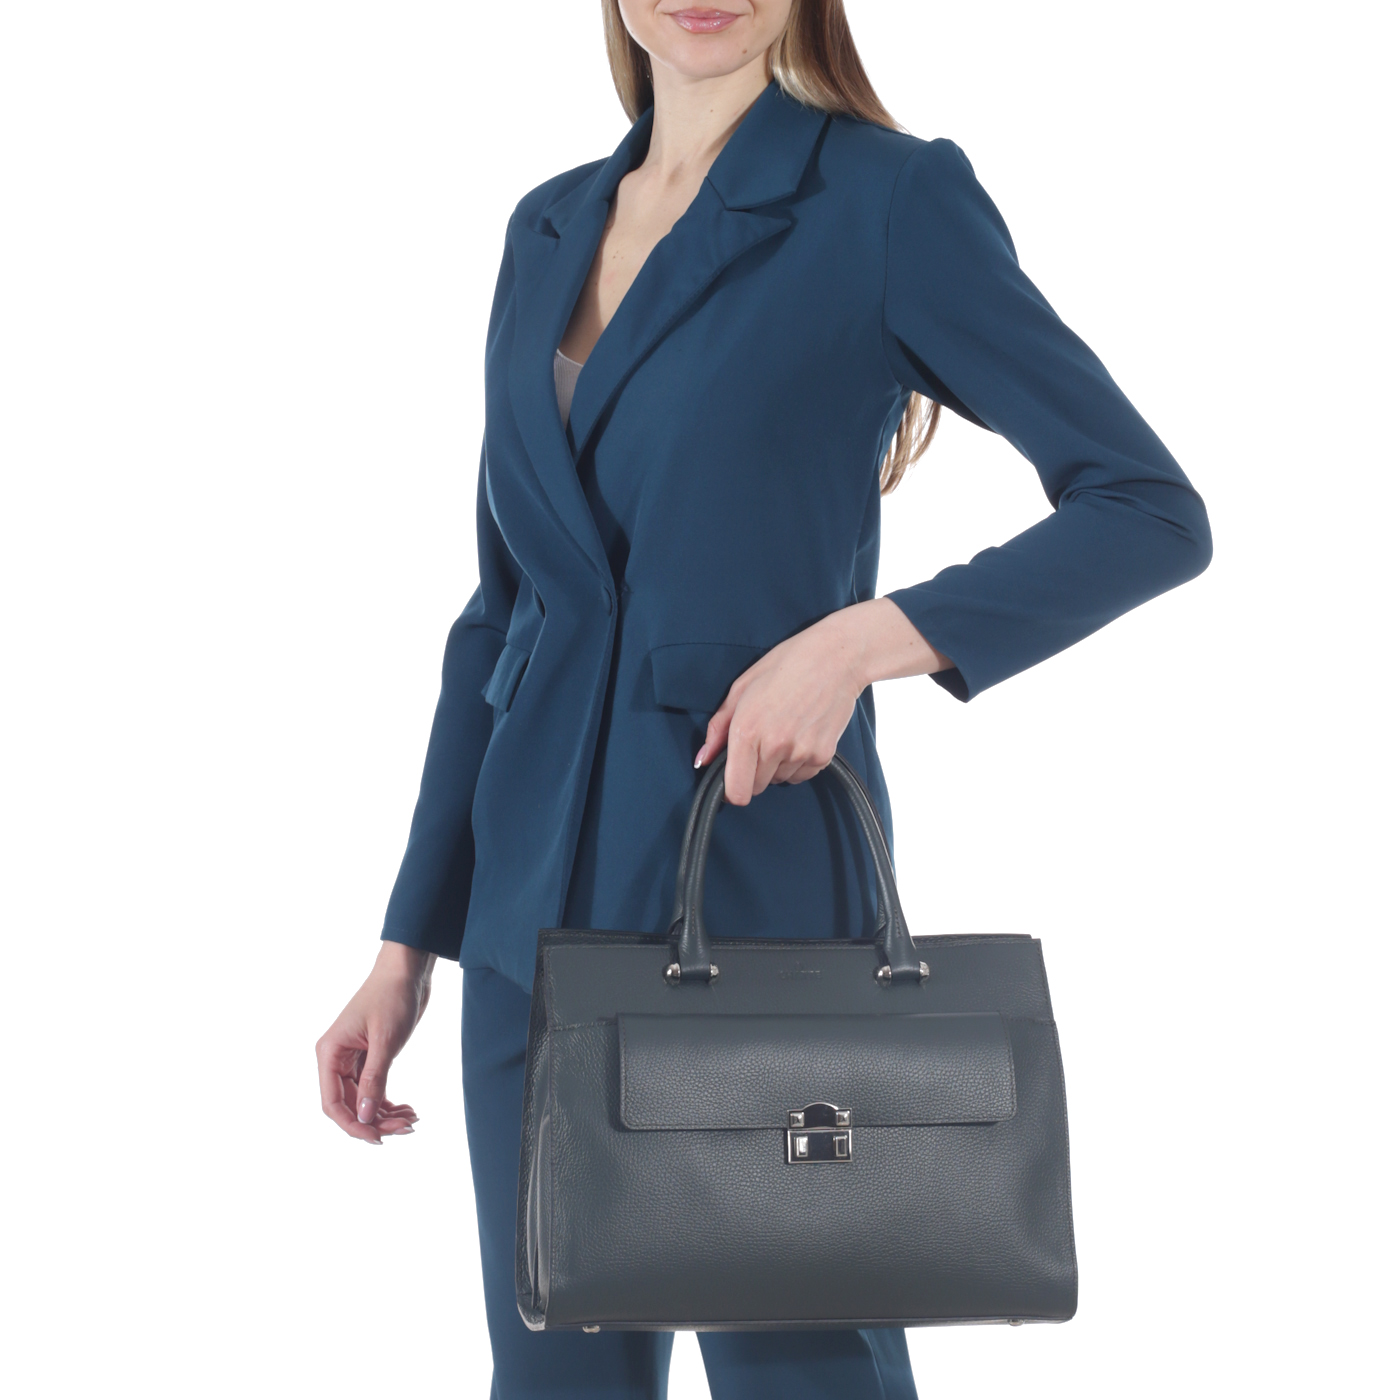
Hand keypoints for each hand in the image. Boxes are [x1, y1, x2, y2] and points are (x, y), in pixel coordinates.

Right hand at [316, 941, 434, 1143]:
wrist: (407, 970)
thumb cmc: (393, 996)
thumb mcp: (385, 1041)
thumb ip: (373, 1080)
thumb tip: (364, 1117)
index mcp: (330, 1052)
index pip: (332, 1103)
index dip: (352, 1125)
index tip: (378, 1138)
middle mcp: (336, 1058)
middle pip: (349, 1105)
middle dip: (375, 1120)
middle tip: (407, 1128)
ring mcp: (353, 1059)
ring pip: (363, 1100)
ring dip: (385, 1114)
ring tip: (412, 1120)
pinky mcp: (370, 1057)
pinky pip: (373, 1089)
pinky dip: (389, 1101)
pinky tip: (408, 1109)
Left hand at [695, 598, 951, 804]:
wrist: (836, 657)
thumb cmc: (787, 665)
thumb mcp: (742, 688)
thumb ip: (718, 728)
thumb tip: (702, 759)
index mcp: (747, 730)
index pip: (736, 791)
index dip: (730, 790)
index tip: (731, 780)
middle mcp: (774, 746)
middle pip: (756, 788)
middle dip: (753, 773)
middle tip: (760, 743)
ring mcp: (801, 753)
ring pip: (779, 780)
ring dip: (776, 766)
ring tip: (784, 731)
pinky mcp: (823, 755)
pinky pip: (801, 775)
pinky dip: (797, 763)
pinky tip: (800, 735)